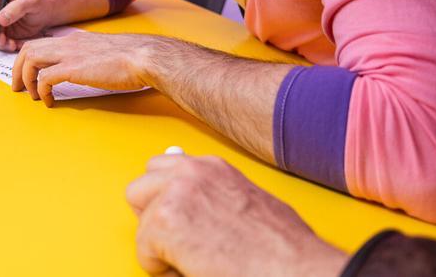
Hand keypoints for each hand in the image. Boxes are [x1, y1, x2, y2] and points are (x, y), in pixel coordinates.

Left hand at [13, 32, 166, 104]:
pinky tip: (49, 101)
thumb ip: (89, 58)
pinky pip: (44, 78)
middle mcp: (68, 43)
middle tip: (18, 87)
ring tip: (32, 96)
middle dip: (17, 68)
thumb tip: (84, 71)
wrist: (144, 56)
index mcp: (75, 39)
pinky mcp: (73, 68)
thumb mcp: (103, 53)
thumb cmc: (132, 58)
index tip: (27, 74)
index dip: (28, 59)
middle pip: (28, 48)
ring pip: (30, 59)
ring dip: (26, 79)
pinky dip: (41, 91)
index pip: (40, 42)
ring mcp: (69, 54)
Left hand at [125, 154, 347, 276]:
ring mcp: (174, 195)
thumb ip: (216, 196)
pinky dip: (161, 267)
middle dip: (152, 217)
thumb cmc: (283, 249)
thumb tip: (197, 206)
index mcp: (213, 168)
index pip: (163, 169)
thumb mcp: (249, 204)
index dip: (166, 200)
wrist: (295, 269)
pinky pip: (143, 250)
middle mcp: (190, 173)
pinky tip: (191, 269)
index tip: (180, 220)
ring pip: (139, 218)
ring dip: (157, 243)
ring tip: (189, 259)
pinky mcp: (164, 223)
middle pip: (140, 187)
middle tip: (176, 243)